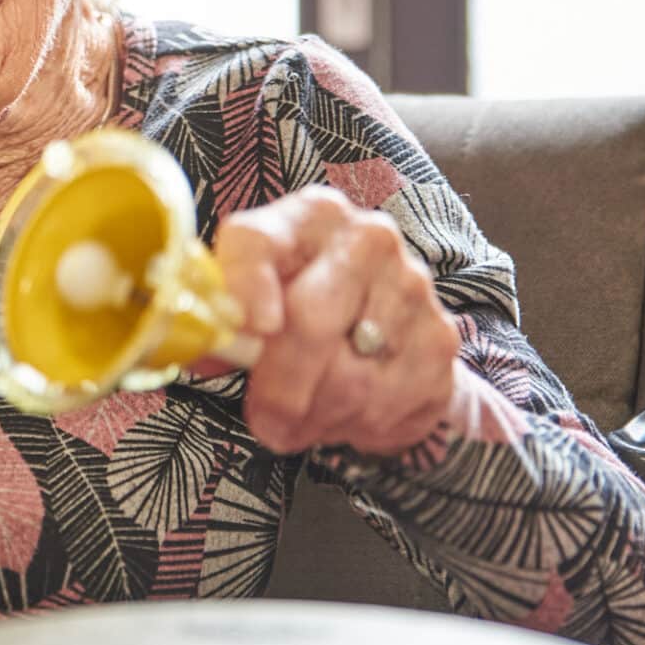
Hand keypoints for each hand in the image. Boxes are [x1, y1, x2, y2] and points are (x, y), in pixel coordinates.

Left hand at [207, 184, 459, 455]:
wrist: (385, 320)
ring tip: (305, 419)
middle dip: (281, 388)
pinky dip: (358, 427)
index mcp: (308, 217)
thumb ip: (227, 315)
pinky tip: (348, 415)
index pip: (260, 242)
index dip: (248, 285)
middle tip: (264, 422)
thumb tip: (203, 348)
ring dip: (318, 417)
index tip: (251, 329)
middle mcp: (368, 239)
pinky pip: (389, 405)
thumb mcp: (256, 294)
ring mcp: (412, 288)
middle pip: (310, 322)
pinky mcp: (440, 342)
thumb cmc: (301, 302)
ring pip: (350, 378)